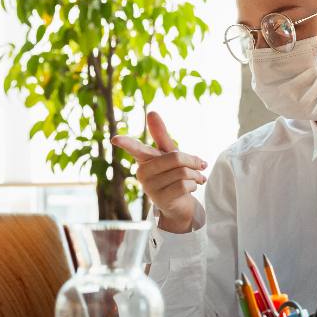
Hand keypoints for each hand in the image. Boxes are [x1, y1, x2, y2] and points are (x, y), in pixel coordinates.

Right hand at [110, 112, 206, 233]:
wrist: (179, 204)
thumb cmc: (173, 174)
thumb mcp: (169, 153)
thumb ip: (160, 134)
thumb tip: (151, 112)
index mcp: (144, 159)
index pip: (135, 149)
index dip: (126, 143)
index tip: (115, 139)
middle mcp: (142, 173)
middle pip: (175, 157)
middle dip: (193, 160)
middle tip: (202, 164)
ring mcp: (149, 187)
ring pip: (182, 172)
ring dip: (196, 175)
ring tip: (198, 178)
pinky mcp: (160, 199)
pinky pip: (183, 185)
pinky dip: (194, 185)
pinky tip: (192, 188)